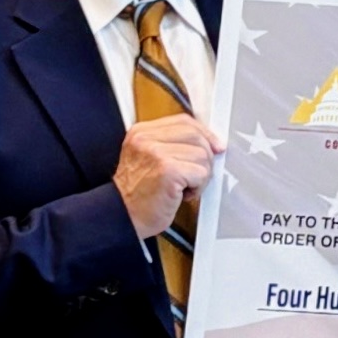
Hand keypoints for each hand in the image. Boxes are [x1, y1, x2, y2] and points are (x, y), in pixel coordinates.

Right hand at [115, 115, 220, 238]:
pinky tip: (182, 194)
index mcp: (141, 132)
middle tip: (193, 176)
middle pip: (196, 136)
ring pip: (202, 155)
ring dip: (200, 176)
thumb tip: (211, 142)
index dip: (204, 133)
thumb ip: (172, 144)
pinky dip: (198, 187)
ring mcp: (157, 153)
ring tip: (183, 186)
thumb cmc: (139, 194)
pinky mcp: (168, 170)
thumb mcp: (149, 159)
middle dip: (204, 158)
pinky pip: (202, 172)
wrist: (122, 216)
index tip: (214, 145)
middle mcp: (146, 139)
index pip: (184, 121)